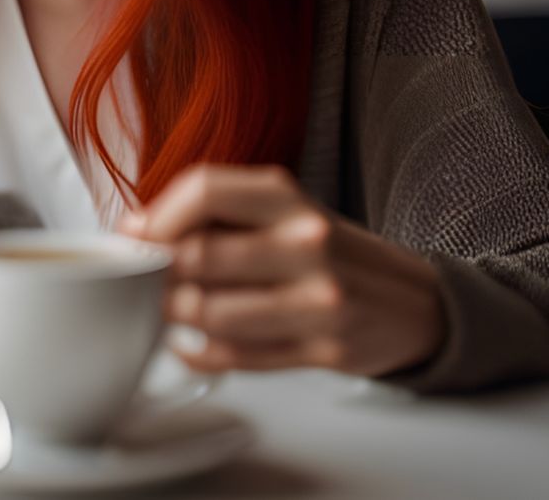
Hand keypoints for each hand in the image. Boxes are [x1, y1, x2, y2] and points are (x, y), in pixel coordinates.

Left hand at [120, 164, 446, 377]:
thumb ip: (216, 216)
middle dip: (156, 275)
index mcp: (288, 199)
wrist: (415, 303)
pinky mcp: (326, 350)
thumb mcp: (283, 213)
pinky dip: (199, 352)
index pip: (204, 190)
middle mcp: (308, 243)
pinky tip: (188, 343)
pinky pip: (240, 357)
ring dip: (174, 317)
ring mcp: (321, 299)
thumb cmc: (330, 253)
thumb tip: (136, 229)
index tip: (133, 237)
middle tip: (139, 283)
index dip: (156, 216)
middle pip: (200, 256)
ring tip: (162, 314)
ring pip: (214, 313)